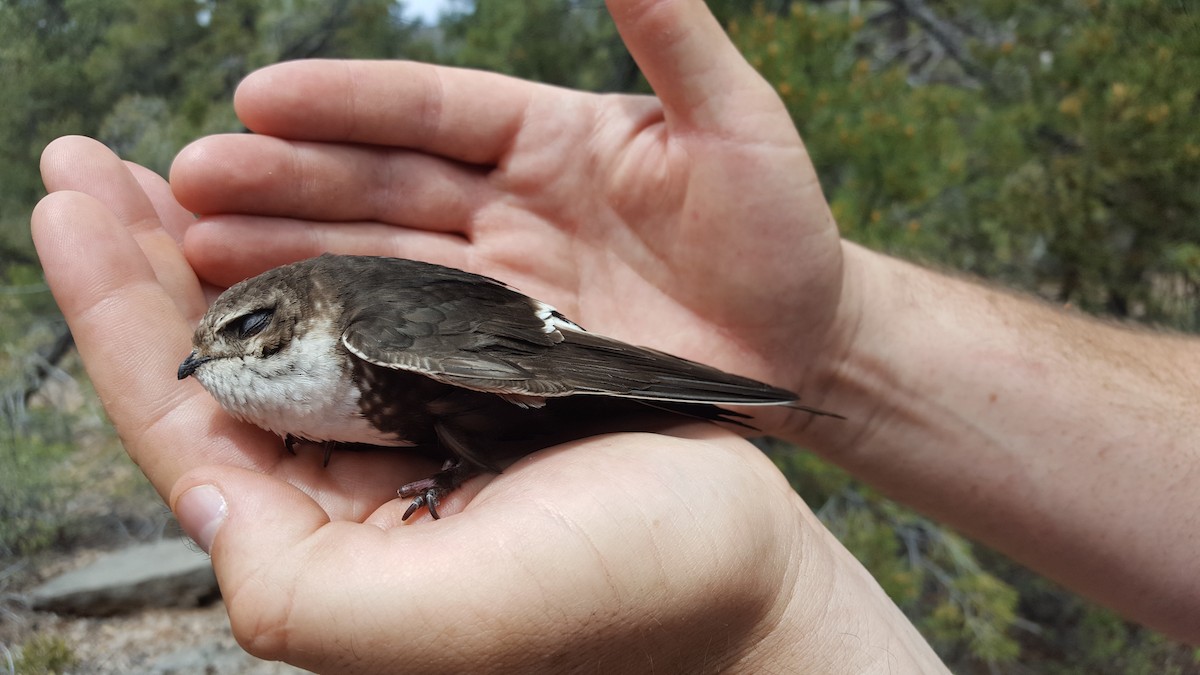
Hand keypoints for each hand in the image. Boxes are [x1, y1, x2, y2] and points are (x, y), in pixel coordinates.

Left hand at [33, 137, 941, 672]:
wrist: (738, 564)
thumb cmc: (623, 593)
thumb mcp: (456, 618)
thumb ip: (302, 586)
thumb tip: (197, 482)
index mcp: (321, 540)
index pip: (182, 418)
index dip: (112, 310)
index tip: (68, 201)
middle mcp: (348, 485)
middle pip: (214, 361)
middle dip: (141, 260)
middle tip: (88, 164)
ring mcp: (405, 430)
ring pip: (284, 325)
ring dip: (221, 240)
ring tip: (164, 168)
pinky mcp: (463, 389)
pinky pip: (367, 303)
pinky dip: (318, 244)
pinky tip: (290, 201)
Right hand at [170, 0, 847, 439]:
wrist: (803, 345)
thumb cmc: (781, 229)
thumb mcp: (736, 122)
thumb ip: (672, 36)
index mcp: (547, 137)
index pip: (431, 110)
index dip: (349, 103)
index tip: (259, 96)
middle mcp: (506, 205)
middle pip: (380, 184)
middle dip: (285, 179)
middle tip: (188, 178)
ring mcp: (500, 287)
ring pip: (378, 260)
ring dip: (288, 253)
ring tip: (197, 249)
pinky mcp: (506, 362)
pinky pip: (413, 340)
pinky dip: (344, 332)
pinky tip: (276, 328)